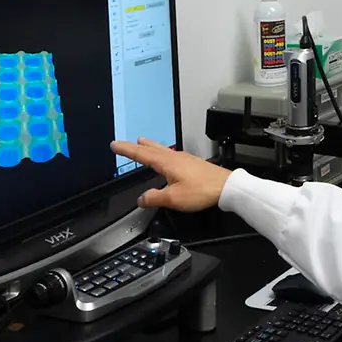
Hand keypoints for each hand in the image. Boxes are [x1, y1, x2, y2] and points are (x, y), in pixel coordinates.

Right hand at [110, 138, 231, 211]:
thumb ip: (154, 198)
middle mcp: (175, 157)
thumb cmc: (203, 190)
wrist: (226, 187)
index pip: (141, 154)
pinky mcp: (193, 164)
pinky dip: (163, 153)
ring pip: (163, 150)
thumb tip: (142, 199)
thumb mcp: (173, 198)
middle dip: (137, 145)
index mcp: (167, 163)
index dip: (127, 149)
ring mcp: (185, 159)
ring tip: (144, 143)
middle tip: (128, 141)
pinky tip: (168, 159)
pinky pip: (173, 155)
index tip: (115, 145)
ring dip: (151, 147)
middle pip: (152, 149)